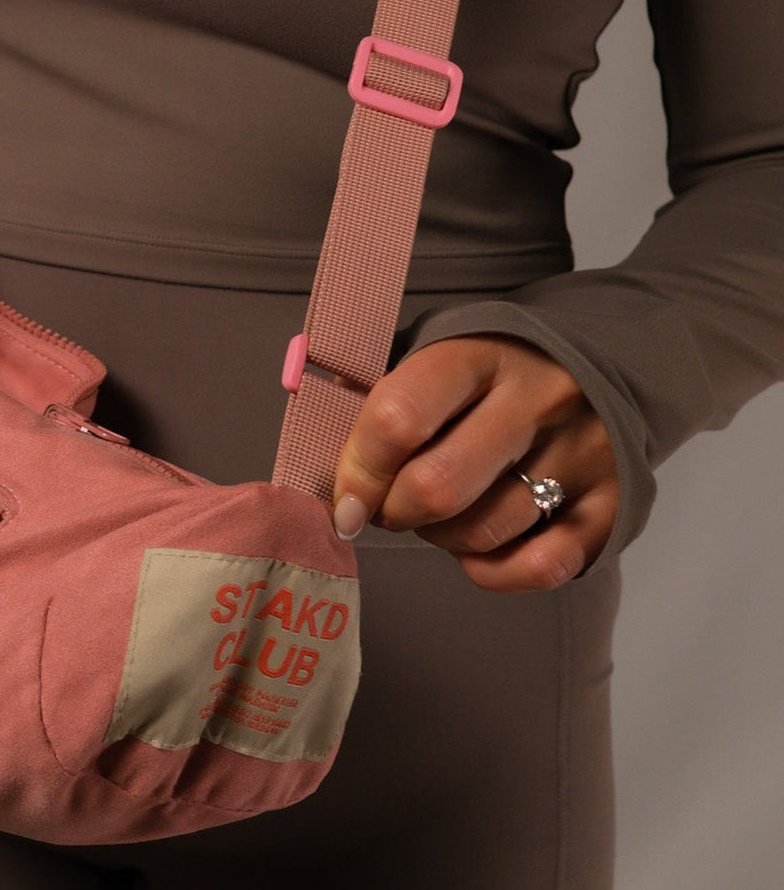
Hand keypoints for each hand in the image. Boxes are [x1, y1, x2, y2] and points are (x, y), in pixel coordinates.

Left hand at [331, 333, 619, 591]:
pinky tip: (476, 548)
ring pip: (485, 530)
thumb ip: (379, 390)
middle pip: (439, 486)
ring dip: (440, 539)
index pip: (400, 415)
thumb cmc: (489, 373)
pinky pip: (542, 567)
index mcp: (477, 355)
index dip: (358, 469)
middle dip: (394, 512)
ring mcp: (581, 453)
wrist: (597, 368)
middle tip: (386, 509)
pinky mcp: (612, 504)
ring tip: (435, 517)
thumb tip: (313, 426)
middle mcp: (535, 401)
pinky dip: (494, 571)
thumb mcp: (436, 354)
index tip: (344, 500)